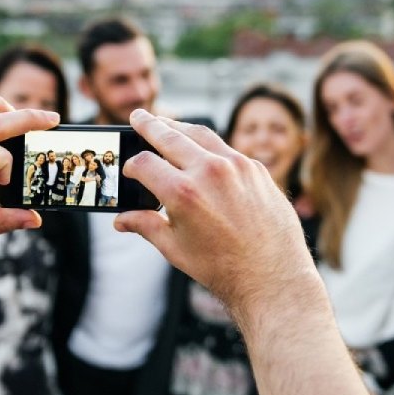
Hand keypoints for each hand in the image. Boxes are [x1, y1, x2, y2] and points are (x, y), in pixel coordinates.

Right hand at [114, 110, 318, 312]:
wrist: (272, 277)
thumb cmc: (221, 268)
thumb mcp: (175, 248)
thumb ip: (145, 226)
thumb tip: (121, 220)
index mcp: (182, 193)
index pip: (144, 164)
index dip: (132, 166)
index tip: (129, 169)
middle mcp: (209, 172)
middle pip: (169, 136)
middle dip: (149, 125)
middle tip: (138, 116)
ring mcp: (236, 166)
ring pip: (200, 134)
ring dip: (179, 127)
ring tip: (165, 124)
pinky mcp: (256, 168)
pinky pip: (226, 149)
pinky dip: (208, 146)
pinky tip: (200, 150)